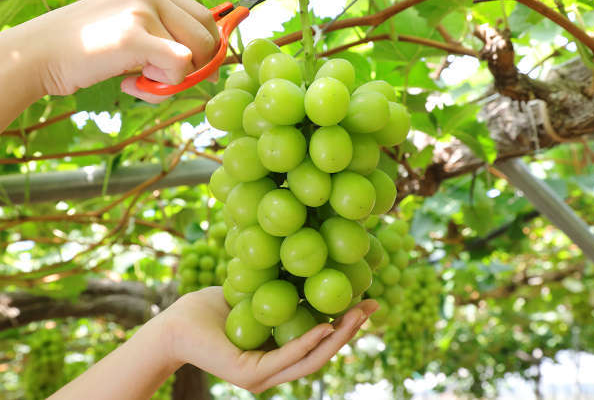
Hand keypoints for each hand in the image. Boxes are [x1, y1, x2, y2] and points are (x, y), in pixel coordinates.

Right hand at [28, 0, 218, 102]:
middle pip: (207, 36)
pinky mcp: (133, 35)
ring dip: (173, 80)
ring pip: (195, 55)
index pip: (204, 18)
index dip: (208, 50)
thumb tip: (213, 70)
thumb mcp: (134, 33)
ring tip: (139, 79)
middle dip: (198, 67)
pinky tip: (130, 84)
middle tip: (163, 79)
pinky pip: (180, 66)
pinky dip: (163, 86)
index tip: (195, 70)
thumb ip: (169, 41)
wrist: (40, 54)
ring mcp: (141, 10)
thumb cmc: (90, 51)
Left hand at [161, 286, 377, 392]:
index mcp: (278, 352)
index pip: (319, 341)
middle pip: (322, 353)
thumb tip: (308, 264)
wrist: (173, 324)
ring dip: (337, 338)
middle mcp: (275, 368)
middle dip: (350, 330)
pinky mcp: (249, 375)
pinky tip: (326, 324)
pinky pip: (285, 358)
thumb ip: (280, 290)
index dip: (345, 324)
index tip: (366, 300)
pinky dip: (308, 343)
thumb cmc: (211, 309)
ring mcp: (263, 376)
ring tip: (359, 314)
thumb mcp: (255, 294)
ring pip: (310, 360)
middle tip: (373, 306)